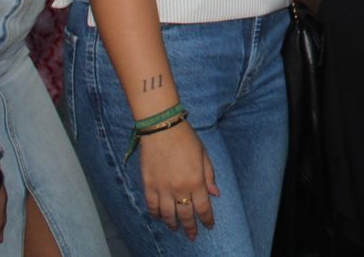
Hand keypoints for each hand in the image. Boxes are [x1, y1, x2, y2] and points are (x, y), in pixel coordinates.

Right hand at [139, 121, 217, 238]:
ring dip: (172, 224)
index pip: (203, 208)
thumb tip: (215, 194)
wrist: (162, 128)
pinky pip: (151, 206)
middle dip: (190, 227)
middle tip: (192, 236)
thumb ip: (209, 176)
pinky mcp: (148, 185)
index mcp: (196, 181)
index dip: (207, 220)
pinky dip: (155, 214)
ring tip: (175, 228)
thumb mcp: (204, 155)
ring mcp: (162, 188)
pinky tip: (159, 217)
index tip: (209, 226)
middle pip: (185, 215)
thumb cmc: (186, 138)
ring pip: (167, 214)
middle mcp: (179, 188)